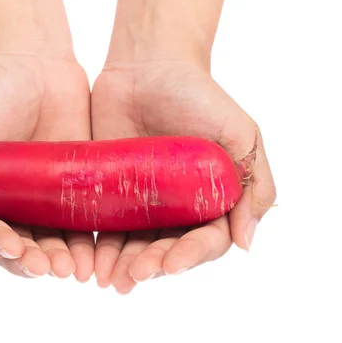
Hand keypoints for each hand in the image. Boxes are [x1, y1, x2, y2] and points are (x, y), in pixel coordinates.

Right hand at [0, 55, 93, 280]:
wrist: (32, 62)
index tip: (12, 247)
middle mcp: (14, 205)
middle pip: (24, 246)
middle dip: (35, 259)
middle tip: (49, 267)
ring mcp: (48, 198)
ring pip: (56, 240)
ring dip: (65, 258)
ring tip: (75, 269)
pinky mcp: (78, 185)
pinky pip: (86, 218)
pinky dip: (92, 239)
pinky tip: (98, 252)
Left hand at [91, 59, 275, 292]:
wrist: (148, 64)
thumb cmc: (200, 94)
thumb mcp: (241, 133)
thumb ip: (253, 184)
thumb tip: (245, 243)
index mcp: (211, 199)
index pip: (205, 239)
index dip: (189, 256)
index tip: (170, 264)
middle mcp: (177, 205)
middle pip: (166, 247)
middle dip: (152, 265)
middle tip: (134, 275)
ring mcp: (141, 199)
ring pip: (133, 242)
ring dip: (122, 263)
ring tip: (107, 278)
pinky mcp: (109, 187)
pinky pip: (103, 221)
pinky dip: (96, 243)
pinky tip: (88, 258)